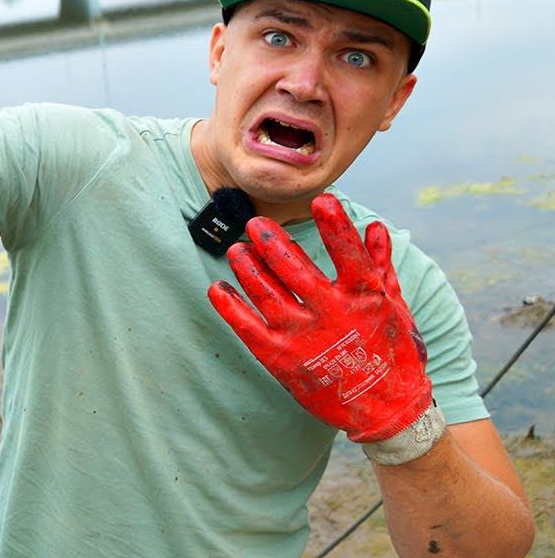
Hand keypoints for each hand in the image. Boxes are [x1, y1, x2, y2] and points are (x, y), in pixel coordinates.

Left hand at [207, 194, 431, 443]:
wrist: (387, 412)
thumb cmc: (392, 353)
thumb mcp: (394, 307)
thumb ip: (380, 264)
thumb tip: (374, 226)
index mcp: (365, 299)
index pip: (349, 255)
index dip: (336, 227)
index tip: (322, 200)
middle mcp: (333, 315)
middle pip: (294, 270)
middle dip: (272, 242)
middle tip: (255, 224)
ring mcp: (304, 338)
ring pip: (266, 293)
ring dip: (247, 268)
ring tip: (236, 250)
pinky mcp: (281, 359)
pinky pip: (247, 327)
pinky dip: (229, 306)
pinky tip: (218, 287)